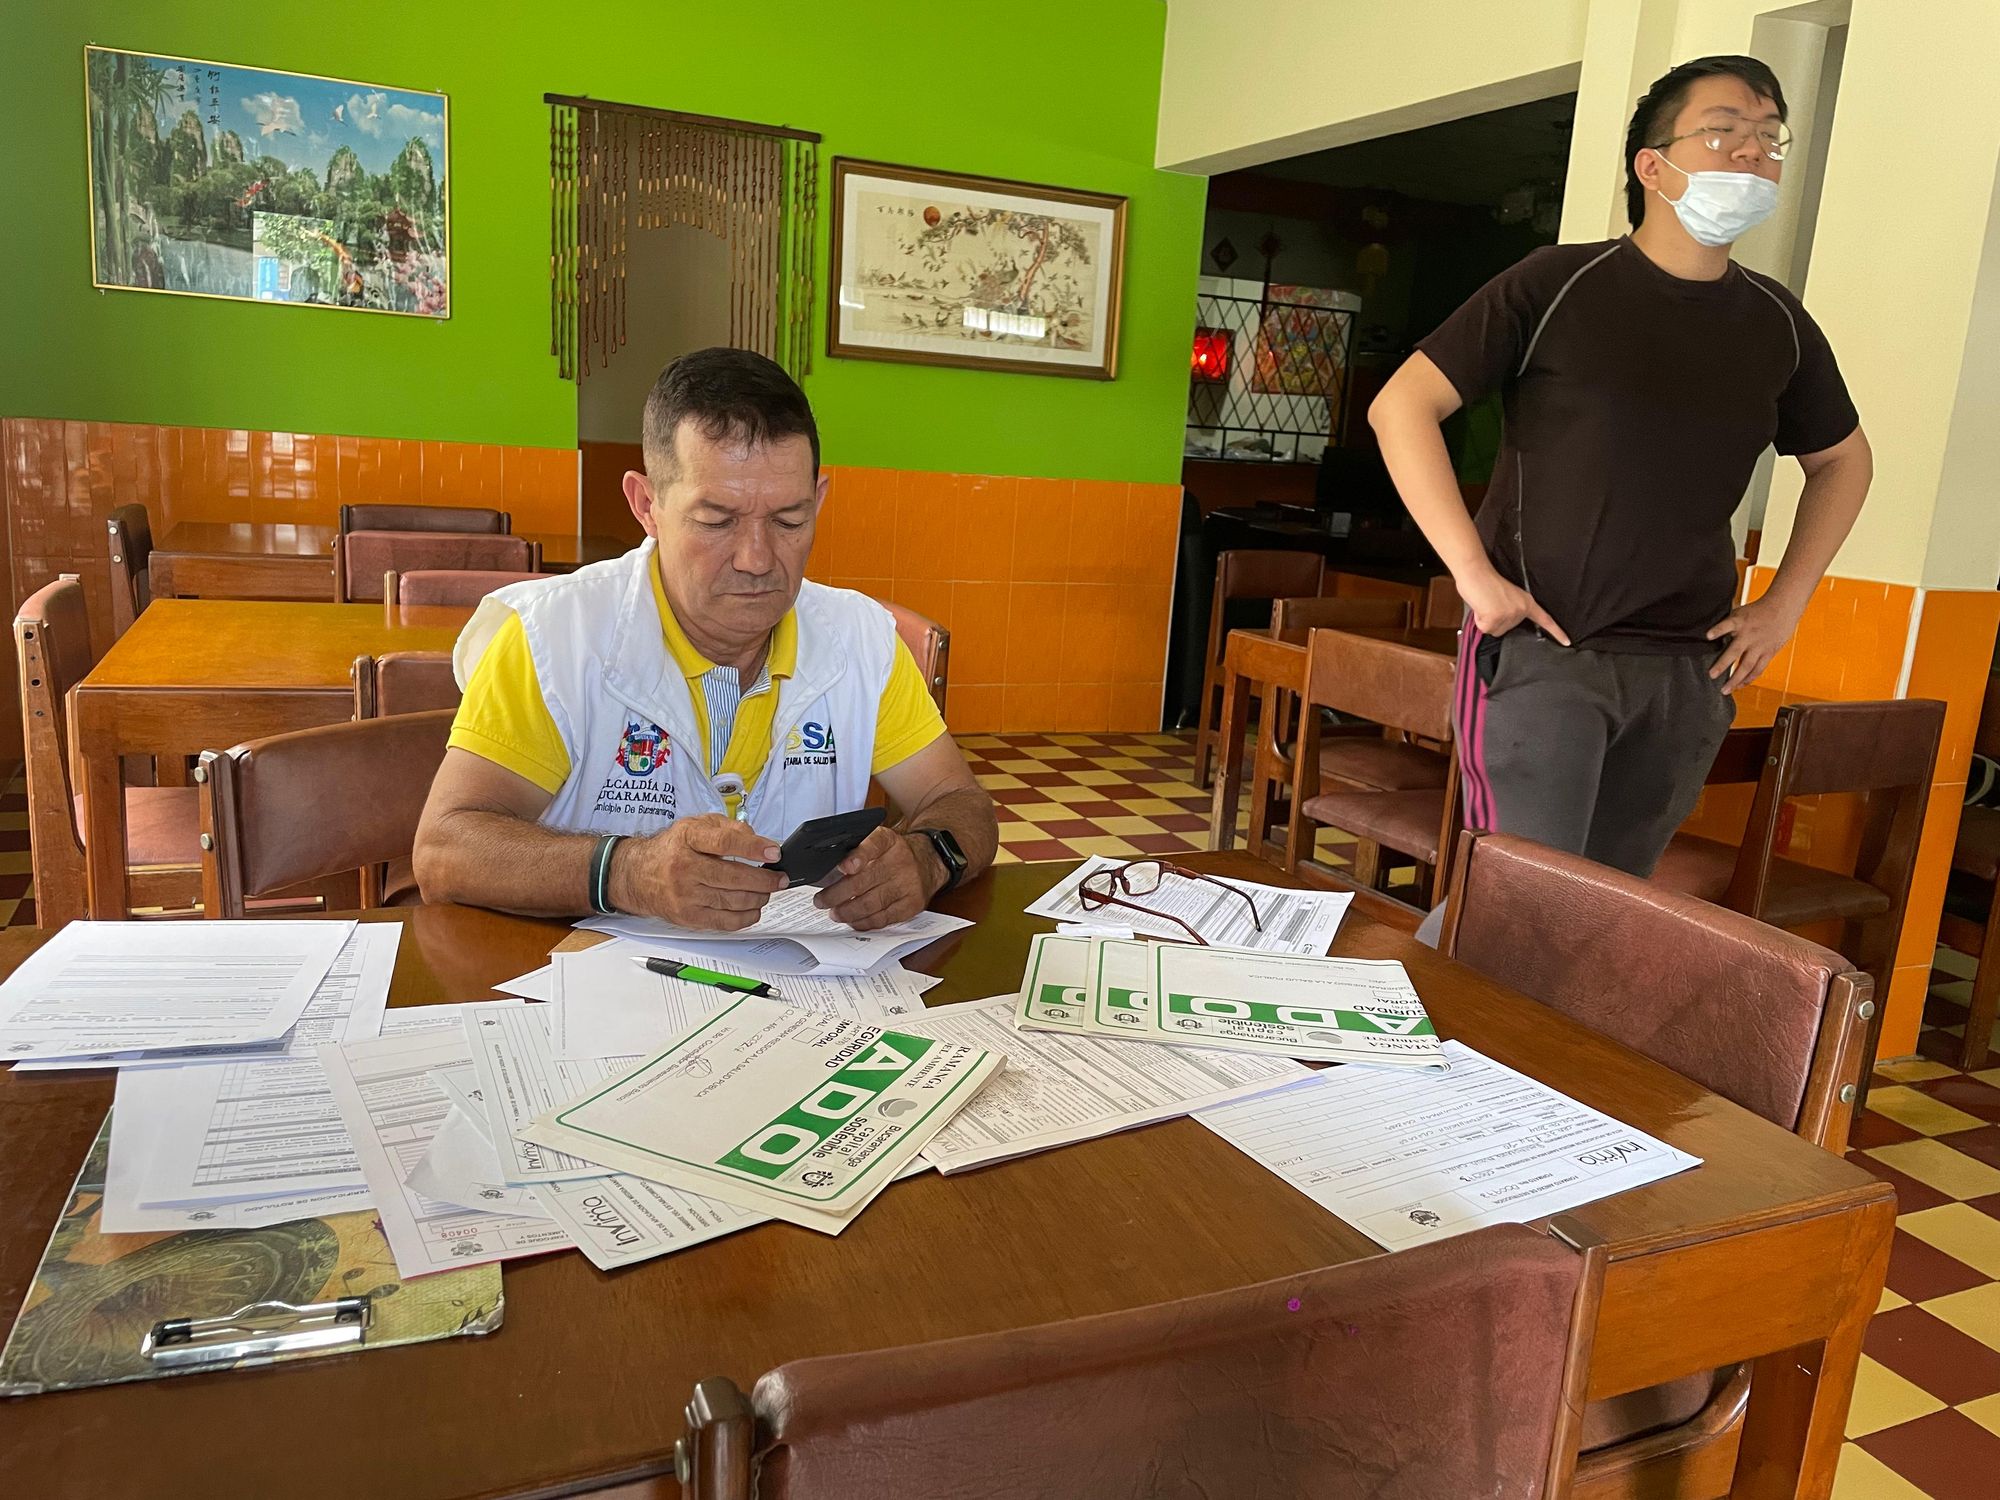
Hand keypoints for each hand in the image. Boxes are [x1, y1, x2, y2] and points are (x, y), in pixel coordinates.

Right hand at [607, 815, 783, 929]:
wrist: (637, 875)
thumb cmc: (671, 849)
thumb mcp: (695, 826)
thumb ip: (727, 828)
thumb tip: (756, 840)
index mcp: (687, 839)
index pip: (724, 842)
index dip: (753, 848)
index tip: (774, 853)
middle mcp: (684, 868)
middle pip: (733, 877)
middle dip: (764, 880)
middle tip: (779, 878)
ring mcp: (685, 896)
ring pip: (733, 902)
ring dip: (758, 898)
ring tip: (767, 891)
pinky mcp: (688, 917)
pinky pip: (725, 922)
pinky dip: (746, 917)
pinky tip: (754, 908)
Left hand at [813, 828, 939, 930]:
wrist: (929, 861)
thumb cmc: (894, 854)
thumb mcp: (879, 841)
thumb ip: (855, 849)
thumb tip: (826, 868)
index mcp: (888, 841)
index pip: (873, 844)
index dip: (857, 856)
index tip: (844, 867)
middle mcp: (900, 861)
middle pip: (864, 881)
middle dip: (837, 894)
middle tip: (821, 901)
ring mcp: (907, 884)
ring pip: (871, 903)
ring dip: (847, 911)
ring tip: (835, 913)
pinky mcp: (911, 904)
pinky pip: (883, 918)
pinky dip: (864, 922)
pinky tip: (853, 920)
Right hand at [1457, 566, 1570, 644]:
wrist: (1475, 573)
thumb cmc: (1486, 582)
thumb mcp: (1507, 596)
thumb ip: (1512, 609)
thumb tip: (1503, 621)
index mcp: (1527, 602)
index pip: (1545, 619)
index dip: (1556, 632)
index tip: (1567, 642)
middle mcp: (1521, 610)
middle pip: (1508, 628)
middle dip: (1496, 619)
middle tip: (1490, 603)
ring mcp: (1509, 615)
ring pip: (1496, 630)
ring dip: (1487, 620)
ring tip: (1485, 604)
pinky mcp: (1496, 619)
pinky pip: (1486, 629)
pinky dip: (1480, 621)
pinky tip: (1480, 608)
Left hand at [1706, 595, 1799, 694]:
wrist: (1783, 608)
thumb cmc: (1757, 611)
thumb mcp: (1740, 613)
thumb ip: (1728, 626)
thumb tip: (1710, 638)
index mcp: (1740, 622)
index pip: (1726, 625)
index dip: (1717, 630)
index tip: (1707, 635)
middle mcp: (1749, 635)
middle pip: (1735, 651)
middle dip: (1723, 664)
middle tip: (1712, 675)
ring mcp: (1760, 645)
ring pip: (1747, 665)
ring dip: (1736, 679)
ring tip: (1725, 690)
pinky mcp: (1769, 652)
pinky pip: (1758, 668)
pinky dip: (1749, 678)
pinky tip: (1740, 686)